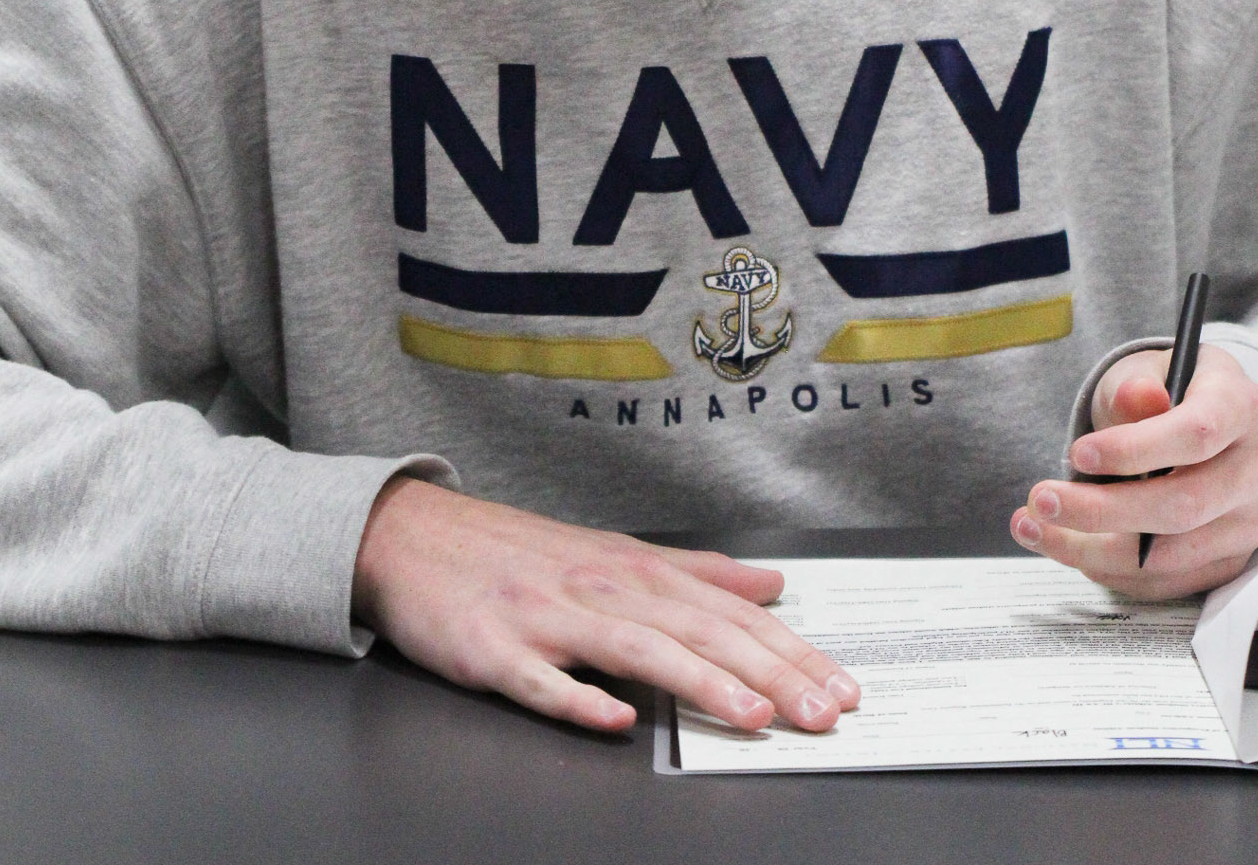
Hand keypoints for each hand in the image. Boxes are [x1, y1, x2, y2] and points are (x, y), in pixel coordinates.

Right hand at [351, 478, 859, 733]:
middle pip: (697, 631)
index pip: (729, 614)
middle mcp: (600, 588)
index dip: (790, 652)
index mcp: (634, 570)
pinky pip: (540, 680)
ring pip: (634, 650)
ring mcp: (547, 619)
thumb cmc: (518, 552)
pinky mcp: (493, 651)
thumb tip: (771, 583)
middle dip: (768, 673)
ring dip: (698, 683)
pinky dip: (578, 699)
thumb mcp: (615, 551)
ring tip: (752, 715)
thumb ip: (696, 572)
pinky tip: (616, 720)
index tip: (841, 686)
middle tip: (823, 712)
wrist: (416, 536)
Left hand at [1010, 344, 1257, 597]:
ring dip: (1093, 549)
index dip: (1135, 450)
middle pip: (1183, 505)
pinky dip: (1112, 571)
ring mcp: (1251, 522)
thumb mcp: (1144, 371)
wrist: (1201, 424)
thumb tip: (1141, 397)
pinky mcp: (1231, 561)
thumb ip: (1135, 387)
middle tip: (1041, 499)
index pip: (1197, 434)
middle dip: (1102, 510)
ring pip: (1172, 555)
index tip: (1077, 454)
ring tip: (1036, 527)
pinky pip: (1168, 582)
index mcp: (1242, 406)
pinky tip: (1070, 548)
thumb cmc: (1166, 391)